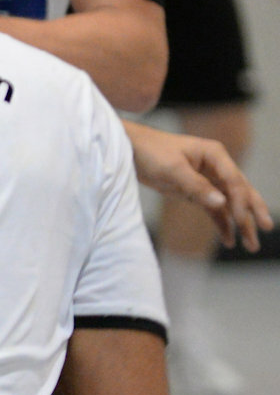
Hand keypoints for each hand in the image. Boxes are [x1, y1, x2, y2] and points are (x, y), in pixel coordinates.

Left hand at [126, 122, 272, 251]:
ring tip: (250, 245)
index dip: (241, 201)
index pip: (235, 181)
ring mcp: (207, 180)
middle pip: (241, 192)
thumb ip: (196, 186)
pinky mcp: (196, 191)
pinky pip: (213, 210)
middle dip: (253, 212)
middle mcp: (216, 166)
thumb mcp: (172, 169)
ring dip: (240, 223)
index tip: (242, 220)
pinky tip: (229, 240)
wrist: (128, 149)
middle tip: (267, 228)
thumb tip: (222, 203)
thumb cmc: (150, 152)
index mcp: (215, 155)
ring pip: (229, 204)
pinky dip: (221, 224)